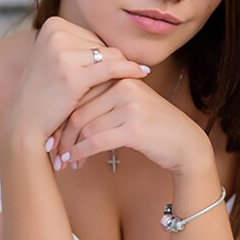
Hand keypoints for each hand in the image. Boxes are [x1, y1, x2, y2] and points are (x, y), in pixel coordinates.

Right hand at [2, 16, 149, 150]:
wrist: (25, 122)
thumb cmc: (46, 93)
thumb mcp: (58, 60)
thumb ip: (82, 47)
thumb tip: (121, 44)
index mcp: (52, 25)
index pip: (93, 37)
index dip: (102, 58)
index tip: (101, 74)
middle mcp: (55, 33)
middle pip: (102, 45)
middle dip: (109, 65)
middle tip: (106, 87)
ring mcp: (62, 53)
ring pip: (111, 56)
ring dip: (118, 72)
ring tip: (118, 87)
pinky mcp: (72, 74)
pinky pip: (113, 68)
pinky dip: (130, 69)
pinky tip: (143, 72)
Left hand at [52, 76, 214, 177]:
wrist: (186, 144)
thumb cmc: (155, 128)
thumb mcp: (131, 106)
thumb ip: (105, 100)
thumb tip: (67, 110)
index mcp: (122, 77)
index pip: (81, 93)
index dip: (62, 115)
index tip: (52, 132)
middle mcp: (125, 87)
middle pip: (80, 109)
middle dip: (63, 133)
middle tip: (52, 150)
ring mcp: (131, 106)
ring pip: (86, 126)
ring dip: (71, 147)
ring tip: (64, 161)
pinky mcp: (134, 127)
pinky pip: (97, 140)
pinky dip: (81, 152)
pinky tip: (74, 161)